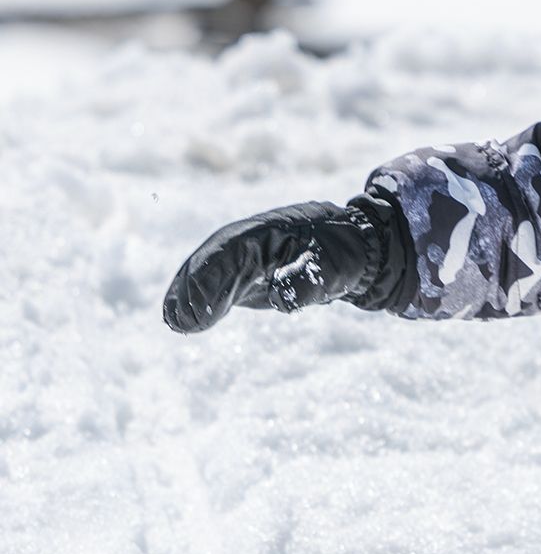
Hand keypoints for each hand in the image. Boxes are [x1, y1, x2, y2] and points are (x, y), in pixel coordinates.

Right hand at [162, 199, 387, 333]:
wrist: (353, 245)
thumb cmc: (342, 253)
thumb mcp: (332, 264)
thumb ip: (305, 280)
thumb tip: (278, 299)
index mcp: (265, 231)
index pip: (229, 253)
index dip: (209, 279)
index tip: (198, 307)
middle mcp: (247, 240)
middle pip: (210, 261)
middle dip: (191, 289)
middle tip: (180, 321)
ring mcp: (243, 255)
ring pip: (206, 272)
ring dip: (187, 296)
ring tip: (175, 322)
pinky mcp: (245, 273)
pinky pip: (215, 284)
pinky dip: (197, 299)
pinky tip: (182, 320)